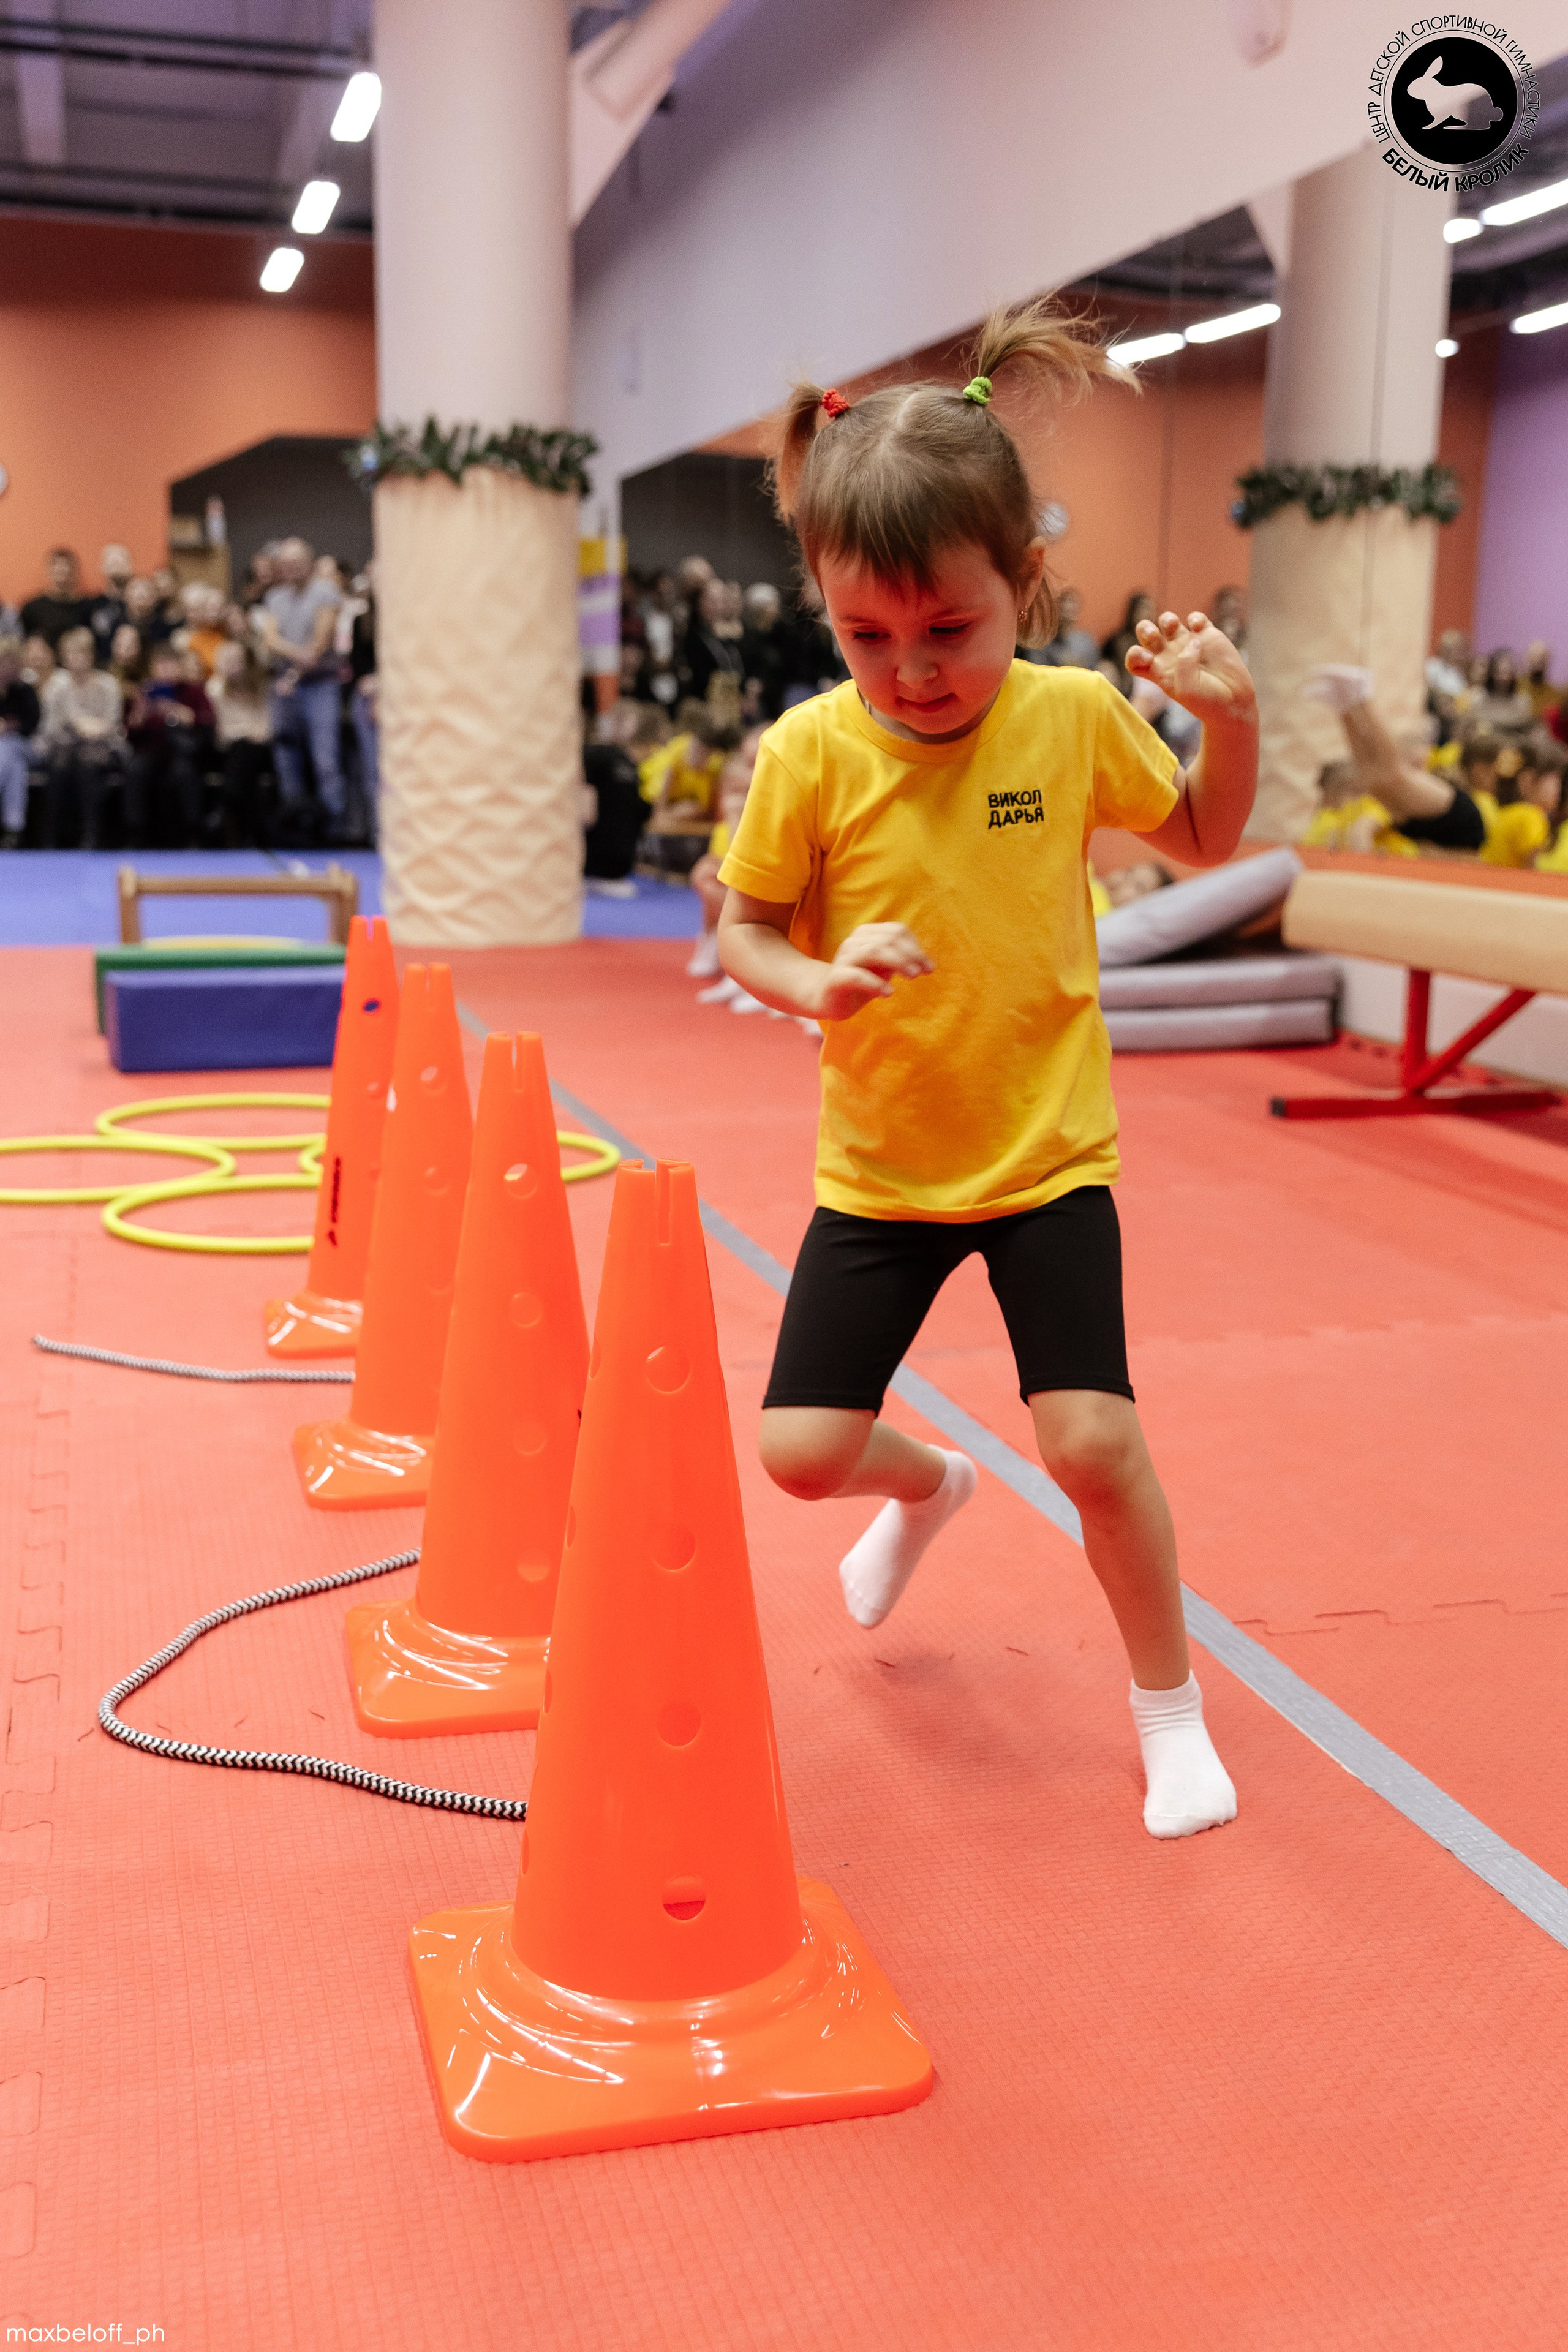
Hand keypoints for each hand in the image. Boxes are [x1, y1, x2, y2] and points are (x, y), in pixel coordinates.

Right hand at [810, 923, 932, 1021]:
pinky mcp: (835, 978)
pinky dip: (875, 983)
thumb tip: (927, 963)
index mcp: (867, 934)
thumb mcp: (884, 968)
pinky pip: (855, 975)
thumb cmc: (861, 981)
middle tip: (922, 972)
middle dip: (911, 955)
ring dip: (897, 962)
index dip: (916, 947)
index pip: (897, 931)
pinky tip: (888, 993)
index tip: (929, 967)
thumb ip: (901, 960)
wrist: (828, 999)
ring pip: (873, 951)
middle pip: (888, 939)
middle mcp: (854, 941)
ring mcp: (843, 958)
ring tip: (913, 976)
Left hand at [1126, 610, 1255, 724]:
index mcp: (1158, 672)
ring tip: (1174, 626)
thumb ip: (1184, 665)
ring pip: (1167, 621)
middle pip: (1146, 634)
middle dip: (1145, 630)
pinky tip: (1199, 628)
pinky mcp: (1208, 636)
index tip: (1148, 659)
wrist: (1234, 703)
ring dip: (1167, 619)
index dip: (1134, 654)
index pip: (1134, 659)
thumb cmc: (1207, 702)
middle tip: (1154, 636)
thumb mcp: (1188, 690)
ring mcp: (1188, 644)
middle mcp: (1170, 656)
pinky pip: (1196, 618)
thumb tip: (1192, 641)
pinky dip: (1195, 617)